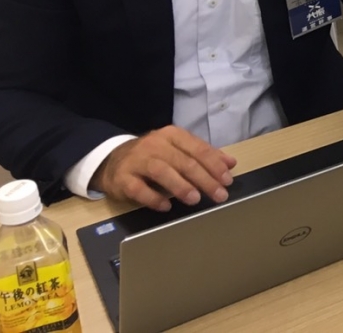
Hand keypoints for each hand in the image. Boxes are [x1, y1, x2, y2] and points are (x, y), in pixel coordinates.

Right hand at [91, 126, 235, 211]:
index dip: (214, 165)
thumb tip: (230, 164)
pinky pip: (139, 189)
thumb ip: (203, 156)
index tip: (228, 180)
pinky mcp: (122, 178)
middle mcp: (155, 144)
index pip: (198, 149)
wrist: (112, 160)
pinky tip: (166, 206)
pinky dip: (154, 198)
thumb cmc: (153, 156)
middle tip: (219, 195)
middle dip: (204, 179)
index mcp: (172, 135)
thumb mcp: (178, 150)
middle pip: (183, 161)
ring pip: (162, 171)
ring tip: (195, 199)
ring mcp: (137, 160)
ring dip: (181, 186)